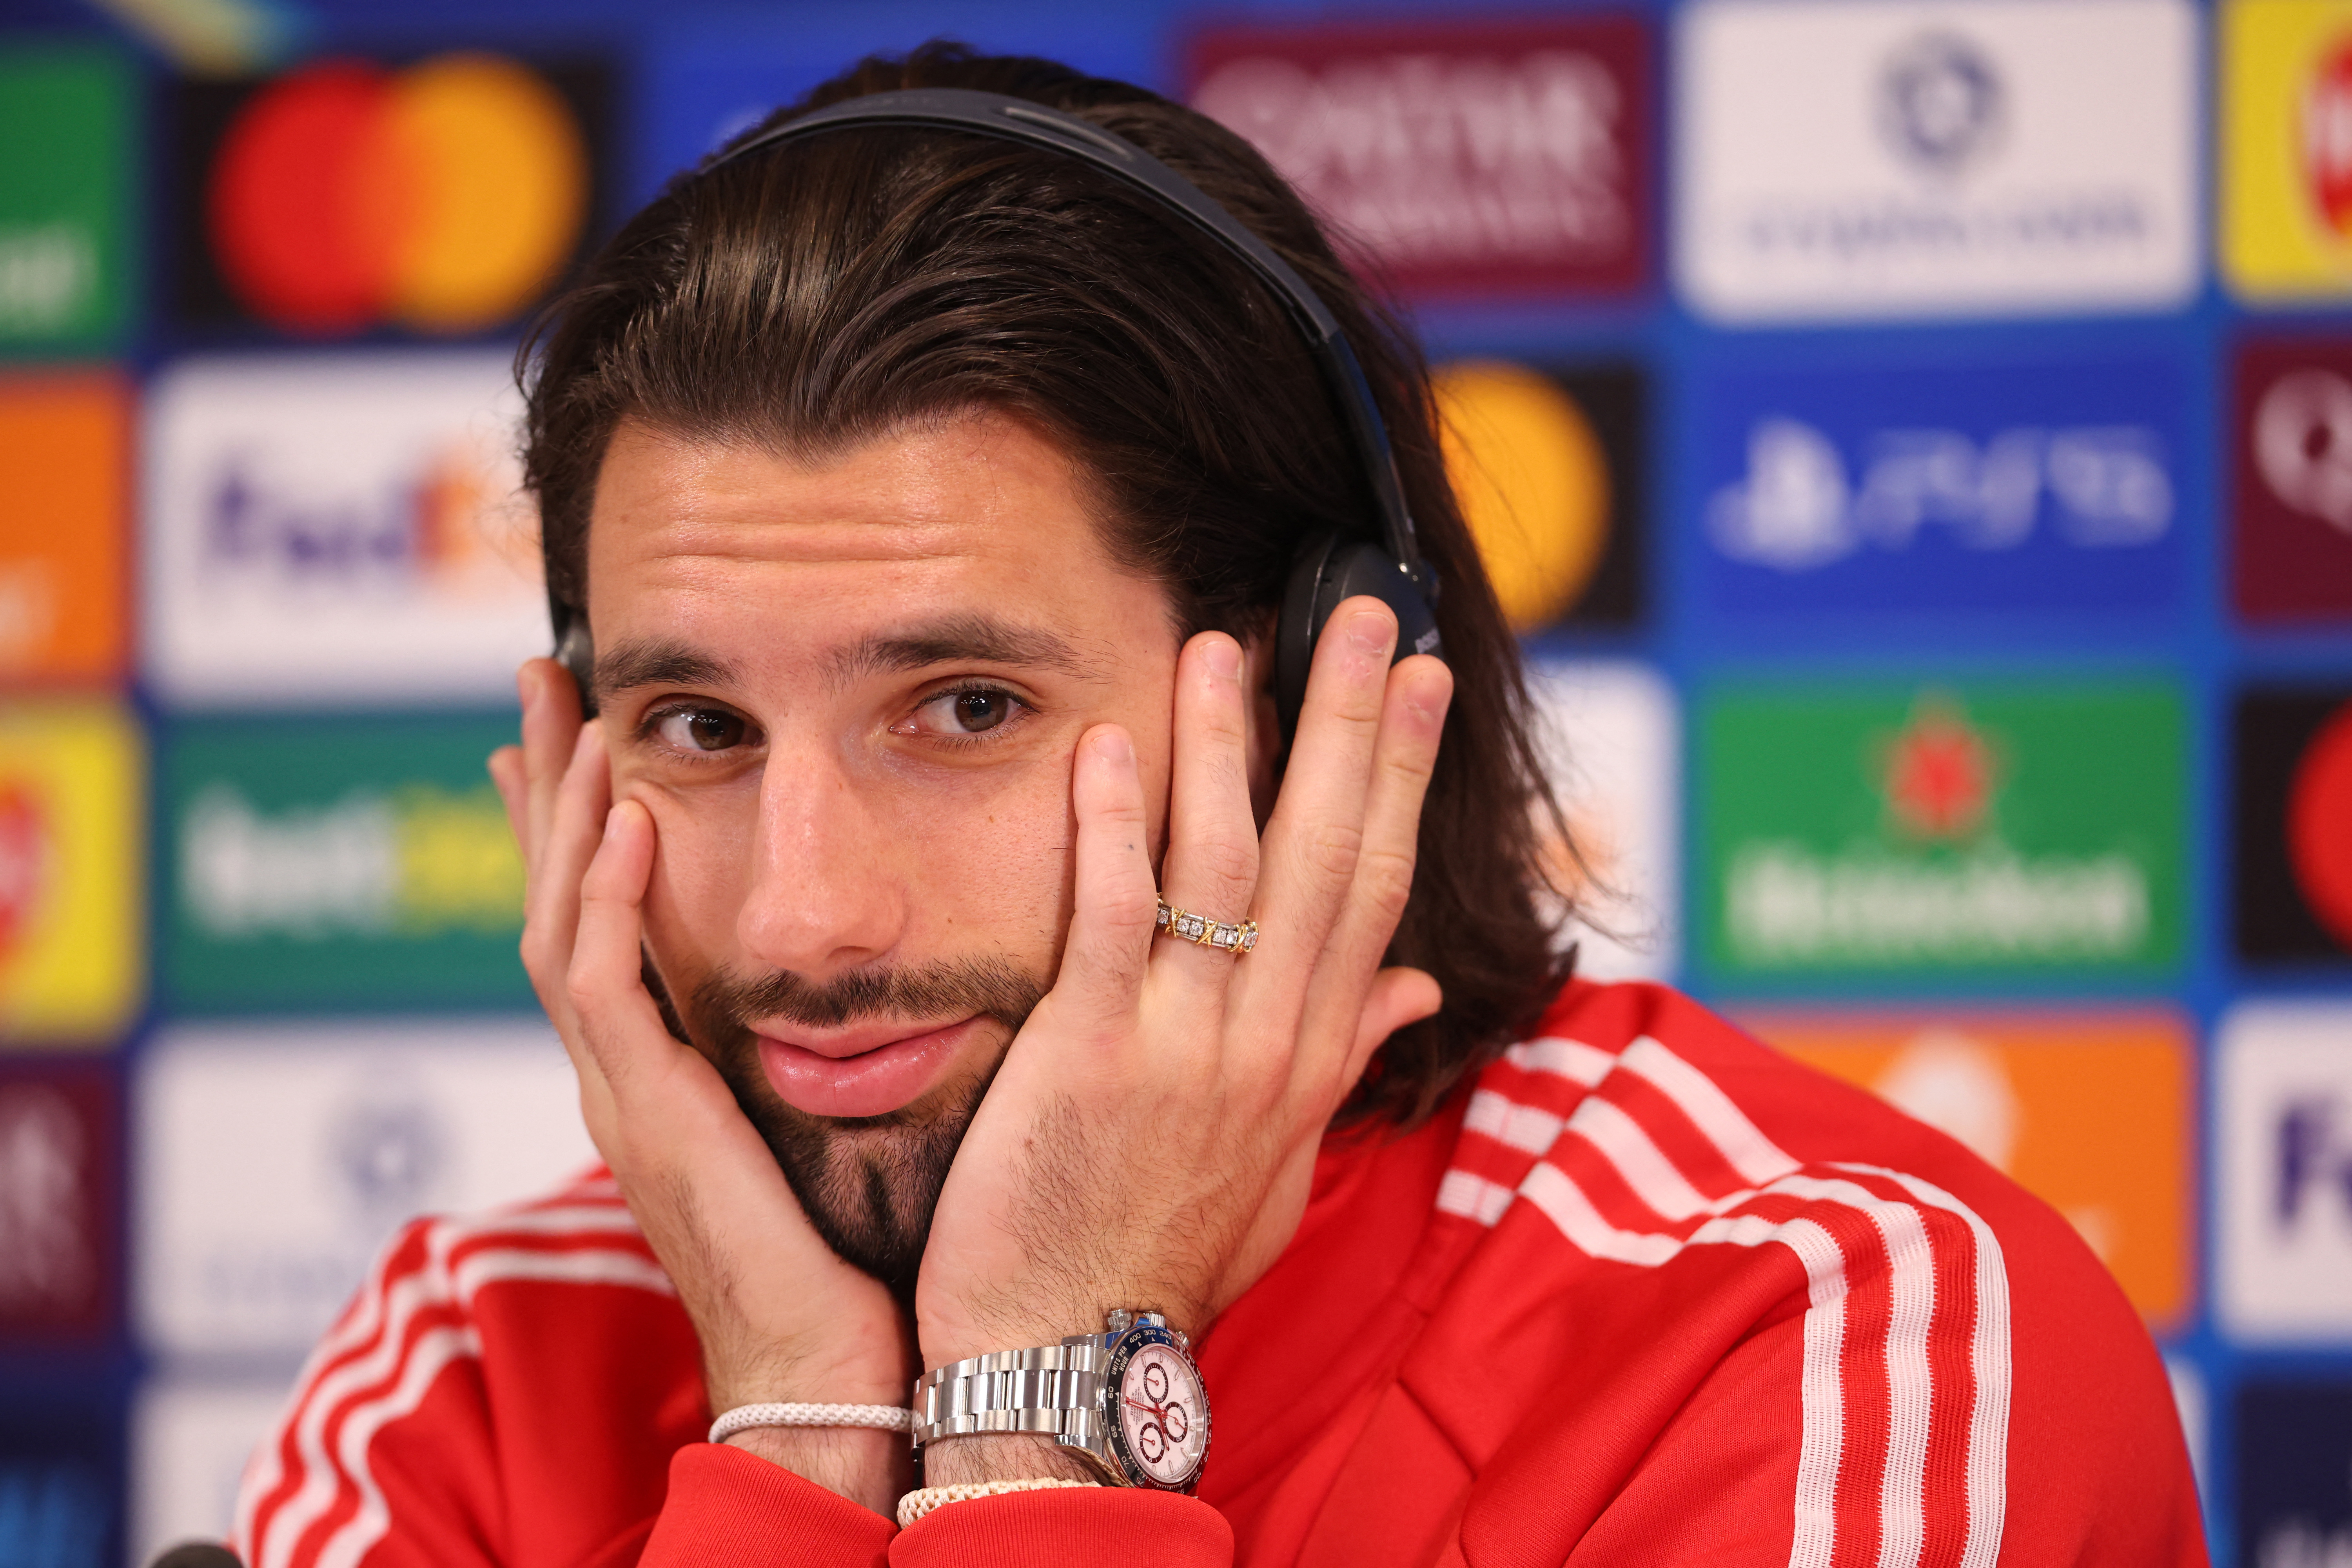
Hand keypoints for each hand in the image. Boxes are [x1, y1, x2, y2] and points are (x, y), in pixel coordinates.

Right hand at [489, 662, 914, 1512]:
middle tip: (542, 680)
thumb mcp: (821, 1117)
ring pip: (563, 926)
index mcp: (664, 1069)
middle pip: (561, 899)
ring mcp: (623, 1096)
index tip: (586, 729)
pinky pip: (606, 991)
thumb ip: (818, 1041)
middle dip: (549, 787)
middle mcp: (626, 1074)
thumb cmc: (848, 1257)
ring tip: (574, 715)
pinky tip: (625, 827)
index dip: (583, 821)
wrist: (835, 1373)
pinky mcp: (648, 1121)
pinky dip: (610, 903)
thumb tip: (867, 972)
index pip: (603, 915)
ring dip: (564, 816)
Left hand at [912, 598, 1449, 1391]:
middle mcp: (1268, 1041)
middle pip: (1326, 854)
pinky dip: (1112, 828)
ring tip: (1224, 641)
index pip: (1375, 886)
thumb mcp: (1282, 1162)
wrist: (1073, 1356)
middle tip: (1362, 617)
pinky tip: (1109, 744)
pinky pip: (1111, 919)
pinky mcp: (1091, 1055)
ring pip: (1224, 867)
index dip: (1399, 776)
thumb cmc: (1166, 1252)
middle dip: (1349, 727)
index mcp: (1310, 1057)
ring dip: (1228, 747)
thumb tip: (1416, 989)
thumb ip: (1345, 1058)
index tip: (1415, 684)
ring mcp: (1185, 1046)